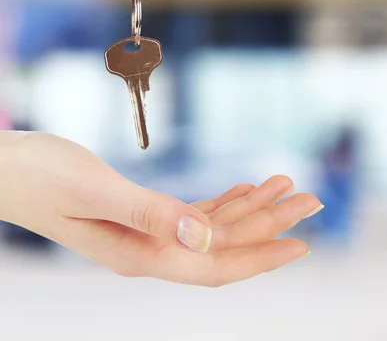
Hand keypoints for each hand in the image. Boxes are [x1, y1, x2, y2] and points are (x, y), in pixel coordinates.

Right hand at [0, 132, 321, 285]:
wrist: (8, 169)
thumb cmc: (41, 177)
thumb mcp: (94, 192)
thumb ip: (149, 215)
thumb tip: (202, 238)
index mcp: (140, 252)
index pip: (214, 263)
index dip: (261, 255)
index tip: (302, 242)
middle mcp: (149, 248)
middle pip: (223, 243)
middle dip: (270, 223)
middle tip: (310, 199)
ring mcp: (146, 232)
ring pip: (213, 226)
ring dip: (251, 208)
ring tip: (285, 185)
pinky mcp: (141, 213)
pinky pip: (194, 212)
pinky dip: (223, 200)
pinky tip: (243, 188)